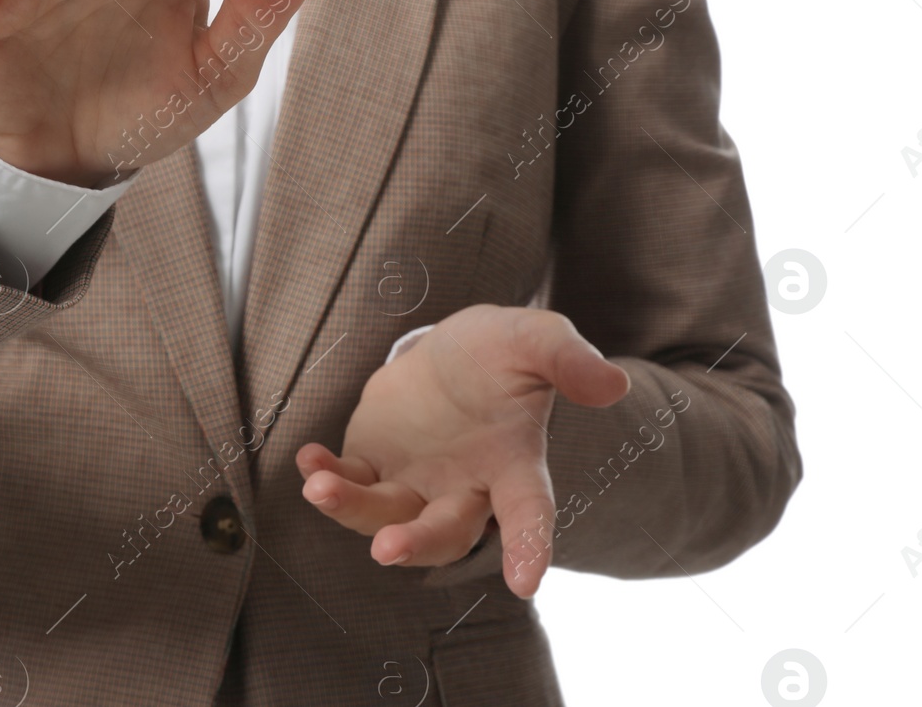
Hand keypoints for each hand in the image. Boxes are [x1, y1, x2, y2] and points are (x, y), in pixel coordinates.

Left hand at [295, 305, 629, 597]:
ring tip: (321, 488)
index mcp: (514, 464)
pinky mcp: (375, 465)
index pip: (529, 513)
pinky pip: (350, 484)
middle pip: (444, 532)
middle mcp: (465, 488)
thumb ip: (568, 359)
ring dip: (353, 510)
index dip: (529, 545)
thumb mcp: (537, 339)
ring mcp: (416, 483)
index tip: (525, 582)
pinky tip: (309, 462)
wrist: (453, 348)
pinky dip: (328, 478)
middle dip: (417, 542)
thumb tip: (612, 383)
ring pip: (386, 516)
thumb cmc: (503, 352)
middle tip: (387, 548)